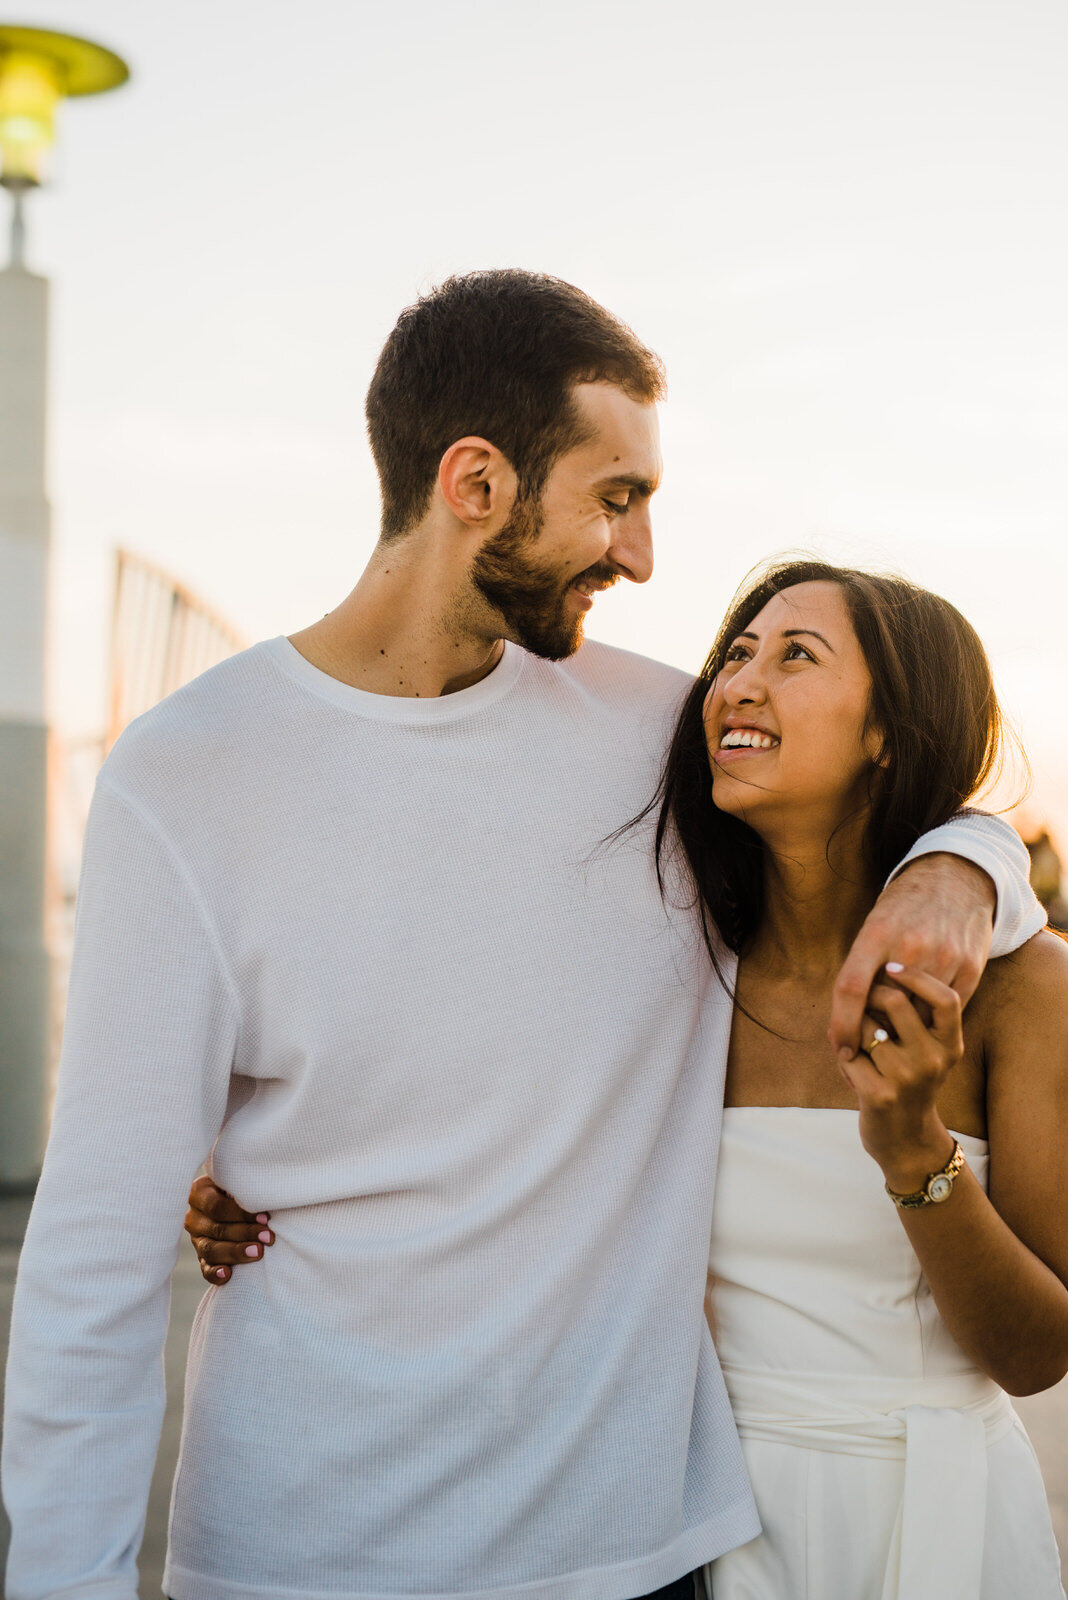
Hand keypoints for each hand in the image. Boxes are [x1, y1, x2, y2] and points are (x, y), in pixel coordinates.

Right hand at [184, 1175, 273, 1284]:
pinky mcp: (202, 1258)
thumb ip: (243, 1186)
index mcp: (199, 1193)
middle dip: (245, 1233)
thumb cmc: (241, 1186)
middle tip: (268, 1237)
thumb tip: (261, 1196)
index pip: (217, 1207)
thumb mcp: (238, 1180)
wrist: (234, 1199)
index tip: (266, 1218)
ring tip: (258, 1252)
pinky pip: (205, 1268)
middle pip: (217, 1229)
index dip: (241, 1214)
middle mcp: (194, 1217)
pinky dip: (215, 1273)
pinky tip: (228, 1275)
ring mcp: (197, 1239)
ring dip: (235, 1253)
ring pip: (211, 1250)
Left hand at [829, 853, 993, 1058]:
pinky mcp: (970, 968)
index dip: (842, 1024)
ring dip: (906, 1030)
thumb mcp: (874, 926)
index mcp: (877, 933)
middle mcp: (911, 946)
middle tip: (870, 1039)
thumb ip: (861, 969)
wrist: (957, 879)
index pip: (851, 988)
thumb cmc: (905, 907)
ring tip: (897, 1030)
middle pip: (886, 1008)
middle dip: (875, 1030)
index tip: (841, 1049)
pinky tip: (925, 1016)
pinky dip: (932, 1019)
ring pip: (919, 1015)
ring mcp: (944, 957)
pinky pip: (946, 1011)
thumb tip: (846, 1025)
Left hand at [841, 964, 963, 1189]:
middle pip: (895, 1001)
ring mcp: (907, 1078)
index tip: (892, 965)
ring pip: (866, 1025)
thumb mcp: (928, 1052)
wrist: (907, 1142)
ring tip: (859, 1048)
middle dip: (869, 996)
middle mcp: (934, 1060)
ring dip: (853, 1030)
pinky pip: (848, 1053)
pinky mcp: (880, 1094)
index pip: (946, 999)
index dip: (917, 976)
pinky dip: (843, 1056)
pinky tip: (852, 1070)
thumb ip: (916, 1017)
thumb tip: (881, 970)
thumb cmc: (910, 1084)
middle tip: (861, 1006)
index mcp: (950, 1045)